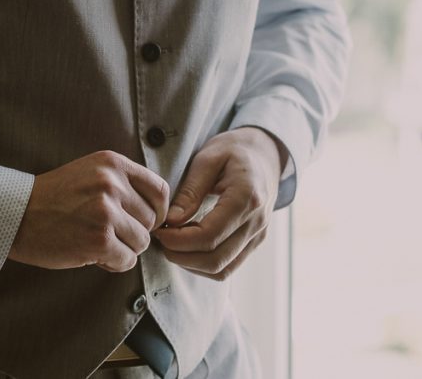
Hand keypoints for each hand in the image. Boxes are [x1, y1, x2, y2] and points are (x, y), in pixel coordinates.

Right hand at [7, 149, 169, 272]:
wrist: (16, 214)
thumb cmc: (52, 198)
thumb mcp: (89, 173)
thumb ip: (122, 184)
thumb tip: (160, 211)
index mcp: (112, 163)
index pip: (160, 189)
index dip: (157, 210)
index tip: (143, 221)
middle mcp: (111, 183)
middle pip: (152, 220)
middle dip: (134, 232)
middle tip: (107, 234)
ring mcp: (105, 211)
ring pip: (141, 242)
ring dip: (123, 249)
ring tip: (96, 243)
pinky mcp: (99, 239)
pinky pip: (127, 260)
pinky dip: (113, 263)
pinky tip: (92, 255)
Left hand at [152, 127, 281, 280]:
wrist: (264, 155)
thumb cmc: (232, 152)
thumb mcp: (207, 160)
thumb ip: (190, 192)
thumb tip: (172, 221)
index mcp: (246, 198)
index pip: (209, 236)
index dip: (178, 240)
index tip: (158, 230)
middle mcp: (257, 223)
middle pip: (215, 260)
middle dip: (180, 256)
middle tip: (160, 239)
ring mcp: (258, 236)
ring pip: (222, 270)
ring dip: (190, 263)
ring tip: (171, 243)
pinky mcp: (254, 243)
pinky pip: (228, 267)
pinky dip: (203, 265)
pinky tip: (187, 247)